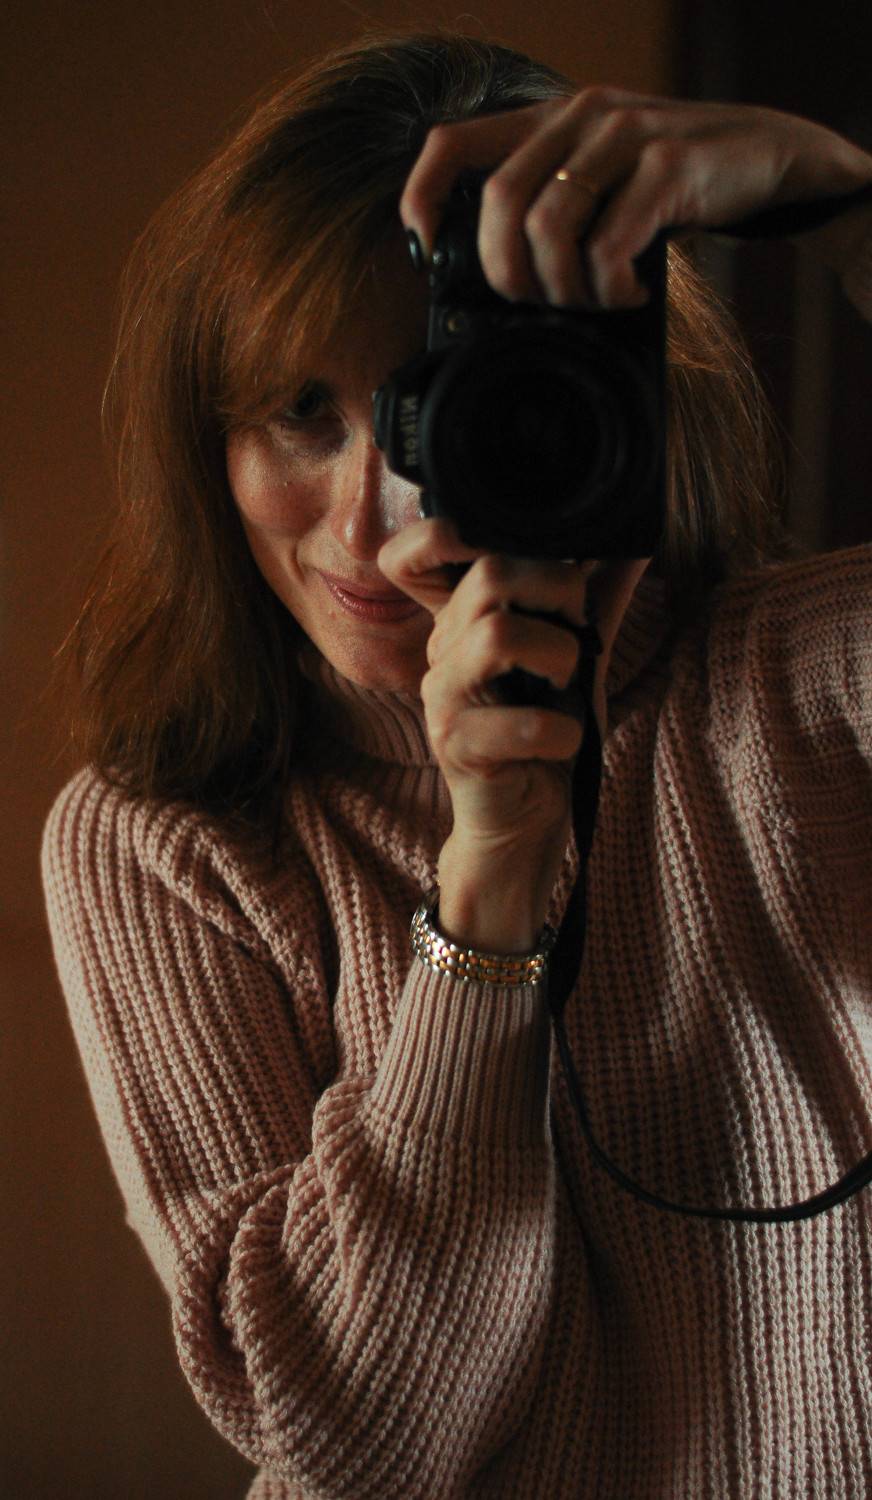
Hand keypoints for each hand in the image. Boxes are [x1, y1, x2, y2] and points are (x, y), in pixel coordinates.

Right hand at [378, 519, 646, 949]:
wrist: (524, 826)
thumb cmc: (545, 738)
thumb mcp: (576, 658)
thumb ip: (595, 598)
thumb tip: (631, 537)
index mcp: (459, 621)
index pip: (414, 555)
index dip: (443, 532)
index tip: (505, 546)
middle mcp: (441, 650)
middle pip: (488, 574)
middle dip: (558, 590)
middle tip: (579, 631)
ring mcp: (443, 699)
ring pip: (498, 636)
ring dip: (560, 655)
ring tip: (569, 686)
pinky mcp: (457, 748)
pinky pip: (522, 722)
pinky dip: (563, 732)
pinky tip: (564, 744)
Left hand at [400, 90, 871, 308]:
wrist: (768, 156)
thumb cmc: (674, 181)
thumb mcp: (602, 179)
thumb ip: (552, 203)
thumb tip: (496, 278)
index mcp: (550, 120)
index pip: (453, 143)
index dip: (423, 198)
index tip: (426, 250)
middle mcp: (579, 116)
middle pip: (498, 203)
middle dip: (505, 273)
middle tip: (537, 303)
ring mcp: (624, 135)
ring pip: (549, 227)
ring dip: (561, 287)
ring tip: (591, 301)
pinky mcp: (668, 165)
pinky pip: (610, 244)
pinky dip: (610, 287)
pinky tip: (630, 293)